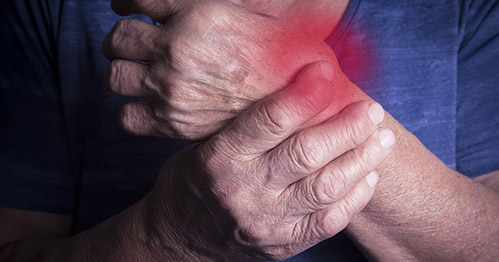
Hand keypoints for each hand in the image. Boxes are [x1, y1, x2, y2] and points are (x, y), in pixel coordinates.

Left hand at [103, 0, 363, 139]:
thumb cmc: (286, 56)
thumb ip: (206, 3)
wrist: (305, 106)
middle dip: (121, 40)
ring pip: (114, 76)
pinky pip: (127, 117)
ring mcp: (171, 89)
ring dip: (122, 72)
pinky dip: (132, 111)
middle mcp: (177, 50)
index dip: (125, 4)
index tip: (128, 10)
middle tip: (135, 44)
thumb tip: (171, 1)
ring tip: (139, 73)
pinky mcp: (174, 123)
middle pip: (116, 39)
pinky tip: (149, 104)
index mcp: (197, 14)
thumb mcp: (253, 11)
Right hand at [143, 62, 393, 260]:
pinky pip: (329, 221)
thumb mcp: (206, 143)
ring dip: (362, 158)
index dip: (306, 93)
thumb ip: (249, 123)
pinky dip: (355, 196)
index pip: (269, 119)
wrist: (179, 238)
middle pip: (307, 152)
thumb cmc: (195, 180)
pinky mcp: (283, 244)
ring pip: (326, 186)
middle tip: (371, 110)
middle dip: (348, 126)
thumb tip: (302, 88)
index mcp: (221, 157)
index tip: (328, 73)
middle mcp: (244, 190)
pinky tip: (367, 175)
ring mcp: (266, 222)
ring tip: (381, 139)